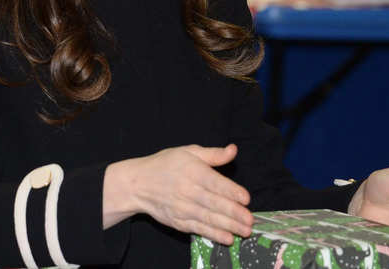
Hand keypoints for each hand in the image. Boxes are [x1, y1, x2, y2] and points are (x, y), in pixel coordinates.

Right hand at [127, 144, 252, 244]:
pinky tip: (227, 238)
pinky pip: (198, 229)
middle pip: (214, 203)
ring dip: (228, 226)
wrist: (138, 183)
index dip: (231, 191)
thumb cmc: (165, 164)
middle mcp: (188, 191)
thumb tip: (233, 150)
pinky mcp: (178, 221)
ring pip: (209, 218)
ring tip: (245, 231)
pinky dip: (213, 235)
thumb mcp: (189, 152)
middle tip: (250, 221)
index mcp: (193, 171)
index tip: (246, 198)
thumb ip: (213, 154)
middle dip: (234, 213)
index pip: (215, 183)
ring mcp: (183, 208)